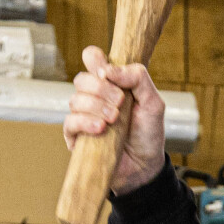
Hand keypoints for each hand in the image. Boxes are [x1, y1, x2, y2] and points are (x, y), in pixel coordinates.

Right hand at [64, 46, 167, 195]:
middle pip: (81, 79)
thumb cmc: (148, 132)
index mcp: (110, 83)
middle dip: (100, 88)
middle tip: (120, 102)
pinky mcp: (75, 137)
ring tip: (114, 119)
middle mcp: (93, 97)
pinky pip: (70, 122)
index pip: (91, 58)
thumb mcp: (153, 102)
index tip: (108, 73)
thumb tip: (109, 70)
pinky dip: (85, 122)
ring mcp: (82, 116)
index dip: (95, 60)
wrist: (145, 165)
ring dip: (96, 107)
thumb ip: (138, 78)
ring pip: (75, 100)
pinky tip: (101, 129)